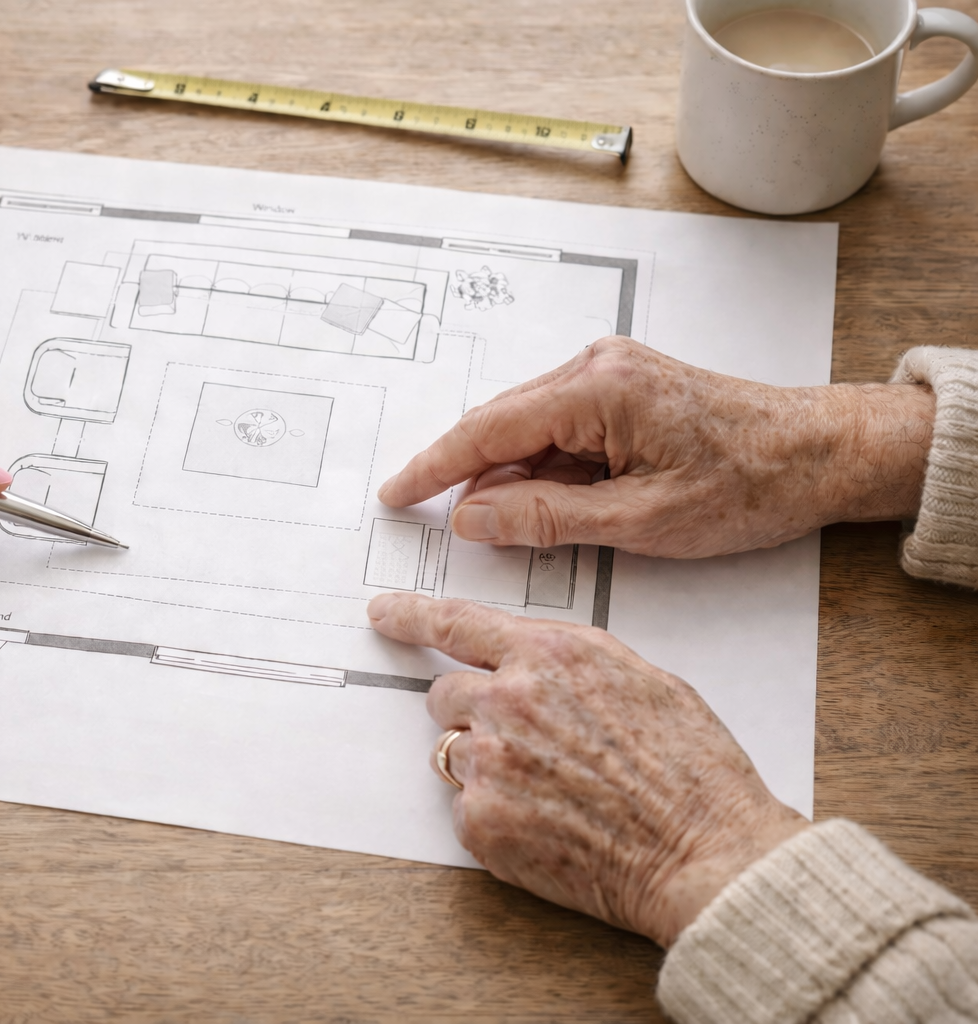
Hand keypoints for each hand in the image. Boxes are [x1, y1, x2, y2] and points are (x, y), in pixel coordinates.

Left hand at [368, 591, 807, 946]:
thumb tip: (538, 664)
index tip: (384, 614)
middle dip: (472, 712)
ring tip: (553, 792)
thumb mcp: (644, 679)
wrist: (703, 854)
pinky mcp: (480, 820)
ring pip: (454, 752)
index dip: (411, 616)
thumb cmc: (691, 772)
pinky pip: (466, 808)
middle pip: (445, 694)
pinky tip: (549, 826)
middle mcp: (509, 700)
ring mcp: (489, 761)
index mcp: (550, 655)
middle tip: (523, 744)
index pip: (456, 623)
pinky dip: (497, 817)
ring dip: (488, 767)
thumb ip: (572, 663)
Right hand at [377, 337, 934, 557]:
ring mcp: (609, 374)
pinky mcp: (621, 390)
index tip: (396, 493)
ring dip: (507, 477)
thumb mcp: (642, 520)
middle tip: (430, 520)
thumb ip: (547, 517)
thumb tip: (473, 516)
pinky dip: (539, 467)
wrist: (822, 452)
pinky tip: (539, 504)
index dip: (434, 466)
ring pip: (527, 429)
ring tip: (500, 528)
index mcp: (598, 390)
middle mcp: (596, 368)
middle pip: (500, 425)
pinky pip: (557, 428)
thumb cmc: (751, 484)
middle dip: (464, 475)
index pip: (488, 430)